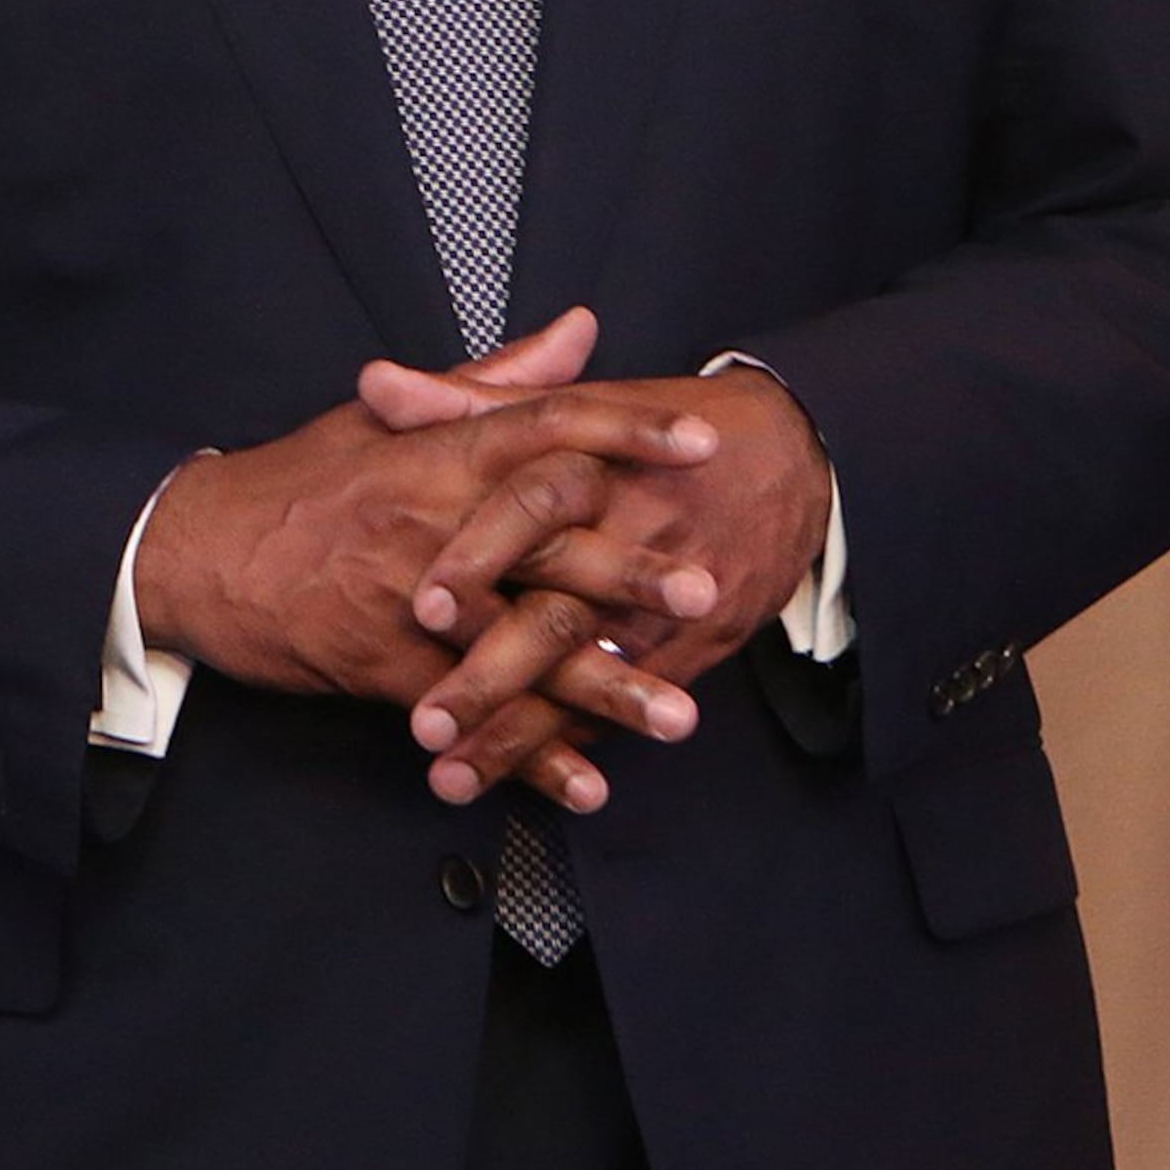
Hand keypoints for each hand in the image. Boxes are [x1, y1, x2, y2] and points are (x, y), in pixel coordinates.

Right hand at [130, 330, 717, 810]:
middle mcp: (428, 523)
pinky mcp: (383, 666)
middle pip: (545, 545)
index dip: (627, 433)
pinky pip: (469, 714)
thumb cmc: (294, 483)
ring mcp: (406, 601)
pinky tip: (586, 785)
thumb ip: (491, 383)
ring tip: (676, 716)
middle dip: (629, 572)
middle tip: (708, 591)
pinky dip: (527, 757)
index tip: (704, 443)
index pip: (545, 429)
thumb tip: (578, 333)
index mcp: (433, 453)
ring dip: (601, 688)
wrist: (191, 551)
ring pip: (519, 647)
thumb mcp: (381, 417)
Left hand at [362, 338, 830, 801]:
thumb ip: (466, 403)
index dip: (477, 556)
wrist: (794, 456)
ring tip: (454, 775)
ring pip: (585, 678)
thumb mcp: (571, 404)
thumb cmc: (657, 431)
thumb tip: (375, 387)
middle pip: (556, 614)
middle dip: (489, 676)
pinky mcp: (694, 645)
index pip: (531, 510)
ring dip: (520, 733)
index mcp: (593, 466)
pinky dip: (578, 744)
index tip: (423, 607)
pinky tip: (528, 782)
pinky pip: (629, 701)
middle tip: (426, 722)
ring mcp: (664, 603)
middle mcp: (630, 539)